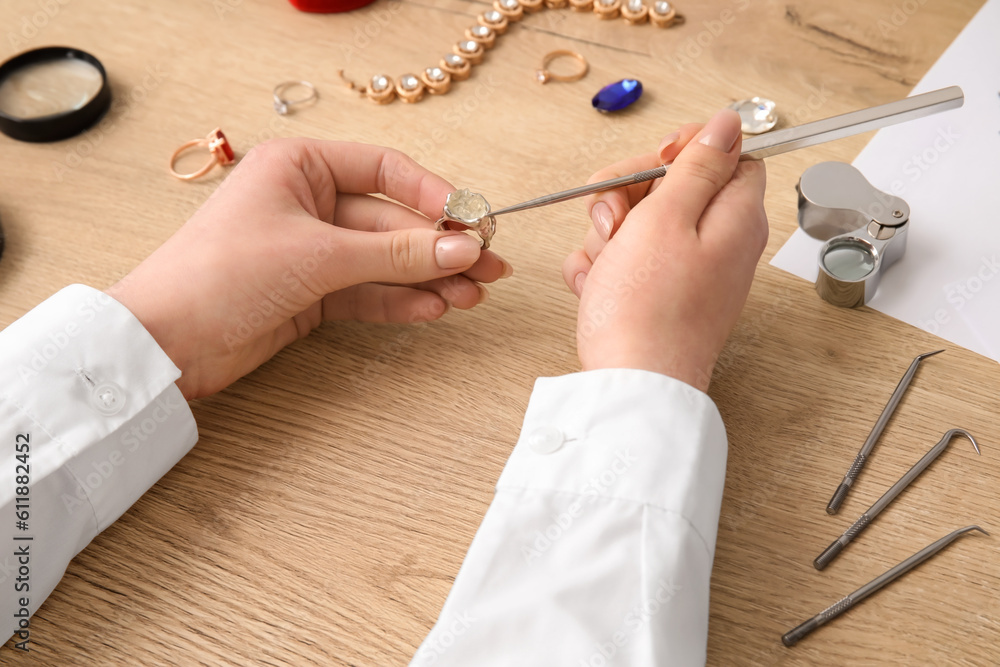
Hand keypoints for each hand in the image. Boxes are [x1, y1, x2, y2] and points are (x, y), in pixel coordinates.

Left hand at [108, 139, 510, 399]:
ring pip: (384, 261)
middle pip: (391, 221)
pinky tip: (434, 308)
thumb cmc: (219, 274)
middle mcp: (307, 203)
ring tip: (471, 295)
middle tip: (488, 266)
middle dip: (439, 247)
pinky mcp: (311, 293)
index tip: (473, 222)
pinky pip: (368, 291)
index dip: (434, 195)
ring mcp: (311, 251)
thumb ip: (395, 253)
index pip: (385, 170)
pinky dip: (401, 301)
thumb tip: (462, 247)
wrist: (166, 343)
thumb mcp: (319, 256)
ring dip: (428, 278)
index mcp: (300, 166)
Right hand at [562, 109, 767, 391]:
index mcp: (734, 217)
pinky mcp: (660, 296)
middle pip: (672, 186)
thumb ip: (697, 165)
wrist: (630, 387)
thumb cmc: (648, 310)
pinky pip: (626, 261)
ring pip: (640, 223)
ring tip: (603, 267)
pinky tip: (593, 287)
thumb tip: (731, 123)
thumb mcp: (667, 218)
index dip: (686, 149)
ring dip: (607, 236)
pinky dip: (603, 268)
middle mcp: (718, 243)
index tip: (655, 162)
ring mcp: (688, 272)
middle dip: (628, 195)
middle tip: (612, 221)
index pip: (728, 154)